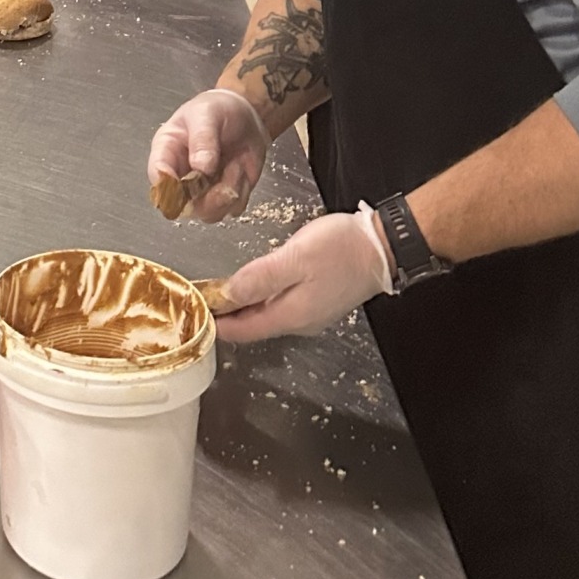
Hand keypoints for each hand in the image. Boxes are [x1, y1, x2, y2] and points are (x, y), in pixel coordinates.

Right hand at [146, 87, 268, 222]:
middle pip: (183, 205)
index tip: (191, 181)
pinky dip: (241, 193)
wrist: (245, 115)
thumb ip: (202, 138)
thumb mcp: (206, 114)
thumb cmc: (217, 110)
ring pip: (209, 213)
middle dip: (208, 195)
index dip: (170, 186)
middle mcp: (180, 177)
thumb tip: (201, 168)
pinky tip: (242, 171)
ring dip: (228, 192)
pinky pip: (232, 209)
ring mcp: (202, 191)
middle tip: (226, 170)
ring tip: (236, 165)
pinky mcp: (224, 197)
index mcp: (166, 152)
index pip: (158, 176)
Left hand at [211, 206, 393, 341]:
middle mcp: (300, 321)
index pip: (243, 330)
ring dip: (242, 307)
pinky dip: (260, 299)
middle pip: (254, 325)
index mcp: (291, 315)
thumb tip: (227, 295)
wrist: (384, 247)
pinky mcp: (318, 300)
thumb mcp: (295, 258)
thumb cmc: (340, 249)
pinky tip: (252, 285)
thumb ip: (260, 278)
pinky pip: (280, 305)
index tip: (194, 312)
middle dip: (226, 316)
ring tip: (218, 292)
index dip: (217, 323)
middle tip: (199, 300)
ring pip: (266, 315)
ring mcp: (311, 313)